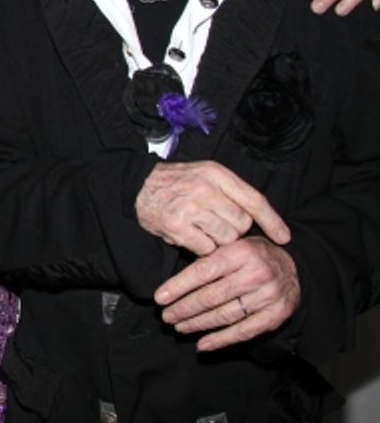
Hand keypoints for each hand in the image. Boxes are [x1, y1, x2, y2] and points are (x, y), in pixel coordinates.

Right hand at [136, 161, 290, 255]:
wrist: (137, 186)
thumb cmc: (177, 183)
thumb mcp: (206, 176)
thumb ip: (233, 192)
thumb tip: (264, 219)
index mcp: (216, 173)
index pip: (254, 200)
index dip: (273, 220)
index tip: (284, 237)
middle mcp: (204, 188)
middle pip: (242, 224)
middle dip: (234, 229)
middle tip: (216, 224)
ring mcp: (190, 207)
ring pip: (226, 239)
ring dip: (219, 241)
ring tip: (203, 230)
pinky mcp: (177, 225)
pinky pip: (207, 249)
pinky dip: (202, 248)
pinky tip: (191, 236)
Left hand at [155, 236, 299, 350]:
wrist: (292, 267)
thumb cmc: (252, 255)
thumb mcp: (232, 245)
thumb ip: (209, 258)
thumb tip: (173, 281)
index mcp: (241, 252)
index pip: (203, 272)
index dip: (179, 287)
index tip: (160, 298)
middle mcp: (257, 274)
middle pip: (212, 296)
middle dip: (184, 308)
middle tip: (166, 315)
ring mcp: (268, 297)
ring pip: (225, 315)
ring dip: (198, 324)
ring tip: (179, 326)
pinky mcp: (276, 316)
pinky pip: (243, 332)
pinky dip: (220, 340)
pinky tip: (203, 344)